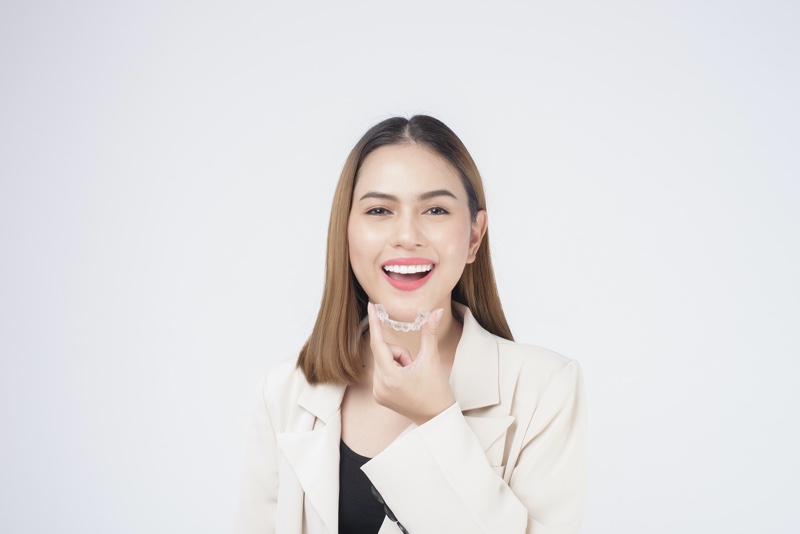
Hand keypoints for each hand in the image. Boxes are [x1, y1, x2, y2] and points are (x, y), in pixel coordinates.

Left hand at [367, 302, 455, 424]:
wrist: (437, 417)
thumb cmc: (436, 390)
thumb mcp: (432, 360)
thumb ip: (429, 333)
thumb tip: (435, 312)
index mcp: (390, 377)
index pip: (378, 343)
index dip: (376, 323)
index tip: (371, 306)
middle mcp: (379, 386)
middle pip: (384, 352)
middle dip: (400, 354)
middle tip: (415, 367)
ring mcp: (377, 392)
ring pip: (383, 361)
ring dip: (398, 363)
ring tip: (412, 377)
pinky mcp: (379, 396)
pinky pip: (382, 372)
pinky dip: (394, 371)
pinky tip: (406, 383)